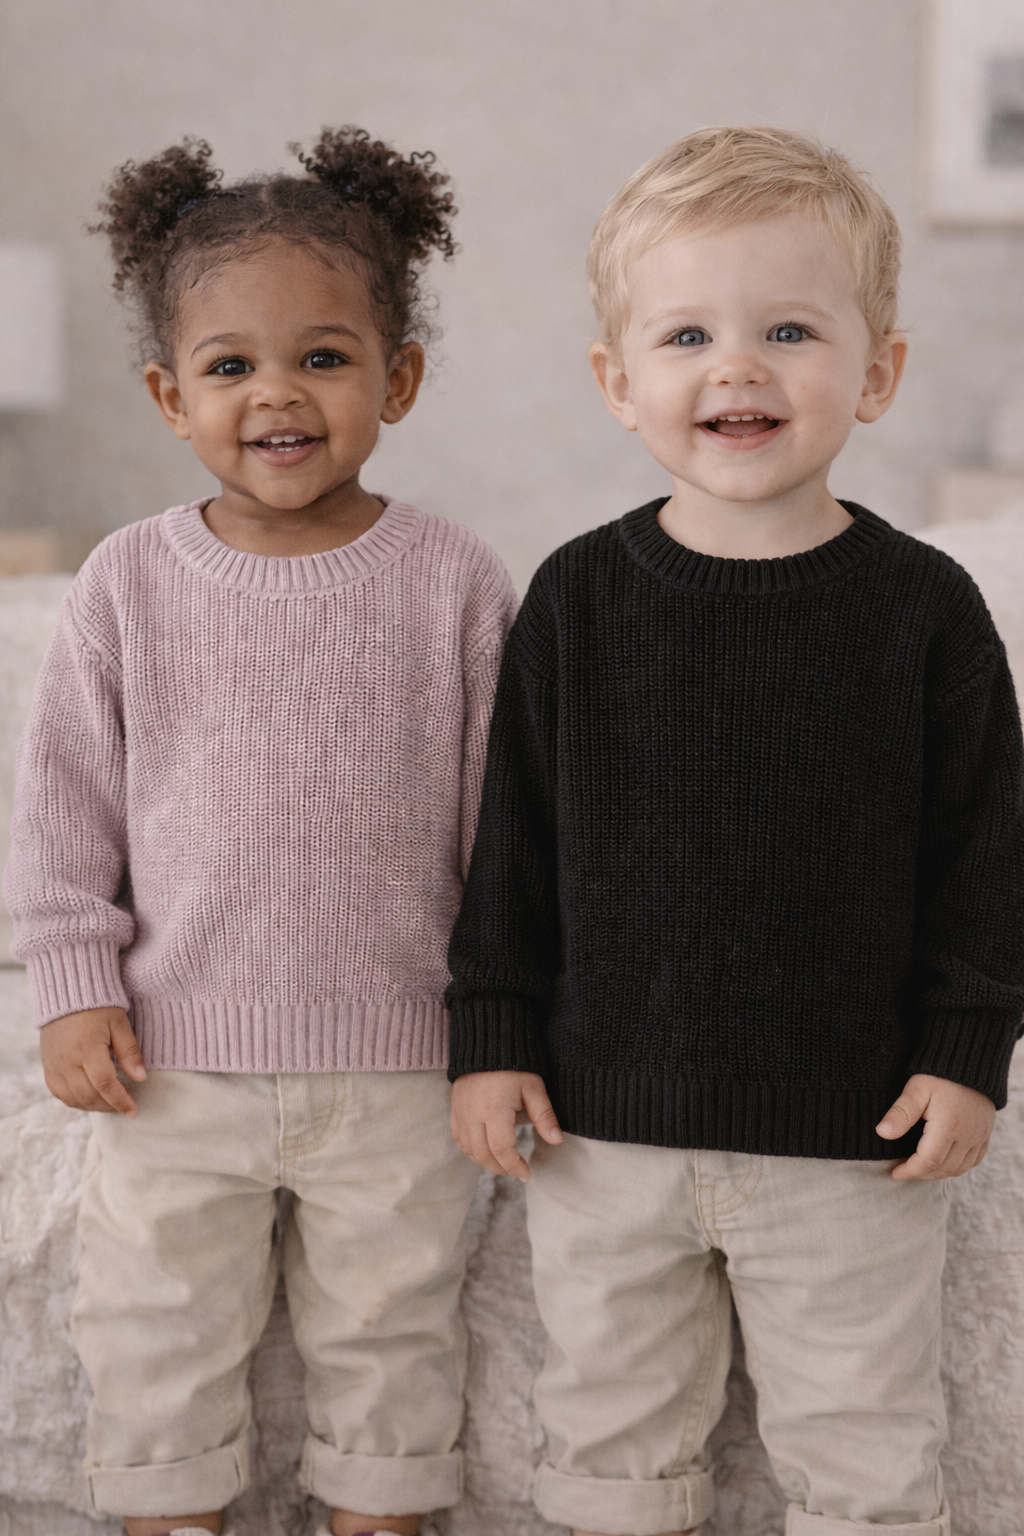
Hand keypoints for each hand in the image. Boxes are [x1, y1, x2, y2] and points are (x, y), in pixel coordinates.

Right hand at [38, 1006, 145, 1116]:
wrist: (66, 994)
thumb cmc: (97, 1006)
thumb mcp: (119, 1023)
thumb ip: (129, 1051)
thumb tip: (141, 1078)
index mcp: (87, 1048)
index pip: (105, 1084)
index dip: (120, 1100)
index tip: (133, 1110)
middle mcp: (67, 1061)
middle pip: (88, 1096)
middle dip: (109, 1106)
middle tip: (125, 1106)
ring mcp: (54, 1066)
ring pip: (73, 1099)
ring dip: (93, 1106)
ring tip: (110, 1104)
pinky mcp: (47, 1067)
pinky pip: (59, 1094)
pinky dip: (76, 1101)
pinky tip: (90, 1098)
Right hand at [451, 1071, 562, 1180]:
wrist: (488, 1041)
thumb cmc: (514, 1065)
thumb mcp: (534, 1088)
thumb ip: (544, 1116)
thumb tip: (557, 1141)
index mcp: (494, 1109)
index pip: (501, 1149)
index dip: (514, 1166)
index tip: (527, 1174)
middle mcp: (473, 1113)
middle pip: (483, 1154)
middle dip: (502, 1169)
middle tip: (518, 1171)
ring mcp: (460, 1111)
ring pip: (468, 1150)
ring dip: (486, 1162)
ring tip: (504, 1164)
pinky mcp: (454, 1108)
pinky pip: (458, 1138)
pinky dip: (470, 1150)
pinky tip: (484, 1152)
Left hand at [876, 1073, 994, 1179]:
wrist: (971, 1059)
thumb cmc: (940, 1073)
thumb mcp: (916, 1089)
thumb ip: (901, 1113)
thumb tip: (882, 1133)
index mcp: (948, 1127)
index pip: (928, 1161)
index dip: (910, 1171)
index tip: (894, 1172)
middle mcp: (967, 1136)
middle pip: (944, 1169)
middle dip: (921, 1174)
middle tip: (903, 1170)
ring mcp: (979, 1136)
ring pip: (959, 1168)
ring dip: (938, 1174)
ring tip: (919, 1169)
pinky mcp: (986, 1133)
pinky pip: (974, 1160)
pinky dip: (957, 1168)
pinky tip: (944, 1163)